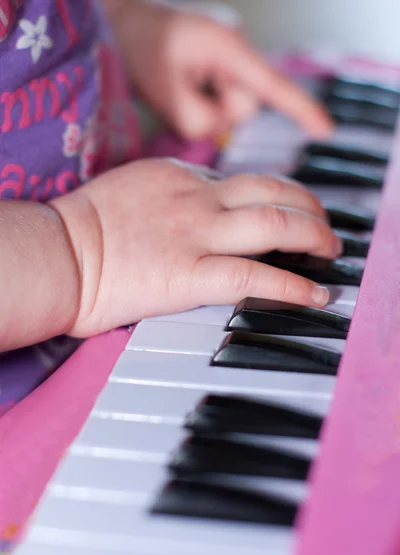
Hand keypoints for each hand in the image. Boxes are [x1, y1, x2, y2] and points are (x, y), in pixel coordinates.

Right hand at [52, 159, 341, 337]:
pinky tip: (316, 295)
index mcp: (177, 176)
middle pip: (274, 190)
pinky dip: (295, 285)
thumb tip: (190, 212)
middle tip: (324, 224)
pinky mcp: (192, 274)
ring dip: (314, 235)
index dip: (275, 197)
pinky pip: (258, 276)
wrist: (55, 255)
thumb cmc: (78, 232)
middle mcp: (195, 198)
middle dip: (309, 206)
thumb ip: (166, 196)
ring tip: (330, 251)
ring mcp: (197, 235)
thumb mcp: (128, 192)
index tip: (287, 212)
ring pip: (277, 224)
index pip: (243, 181)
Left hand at [109, 1, 332, 139]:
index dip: (301, 110)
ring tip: (178, 85)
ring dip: (203, 112)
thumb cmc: (142, 48)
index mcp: (229, 51)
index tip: (326, 130)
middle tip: (181, 89)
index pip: (273, 86)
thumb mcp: (165, 88)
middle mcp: (235, 60)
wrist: (125, 30)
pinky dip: (197, 109)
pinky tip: (182, 88)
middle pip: (245, 109)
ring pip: (229, 115)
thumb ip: (196, 119)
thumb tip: (217, 130)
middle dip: (215, 112)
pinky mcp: (217, 81)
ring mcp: (227, 71)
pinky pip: (216, 110)